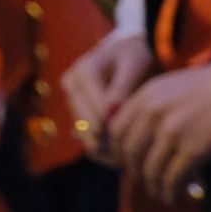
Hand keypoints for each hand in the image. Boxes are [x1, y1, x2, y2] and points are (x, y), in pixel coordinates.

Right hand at [62, 32, 154, 163]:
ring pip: (86, 136)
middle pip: (88, 125)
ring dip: (106, 149)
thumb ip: (122, 86)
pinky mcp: (76, 114)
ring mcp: (72, 102)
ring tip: (131, 156)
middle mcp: (71, 87)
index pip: (97, 108)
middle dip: (111, 140)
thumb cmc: (135, 56)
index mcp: (83, 71)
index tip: (139, 138)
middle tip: (135, 153)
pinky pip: (86, 139)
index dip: (117, 124)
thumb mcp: (134, 63)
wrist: (126, 54)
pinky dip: (103, 150)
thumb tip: (110, 113)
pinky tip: (122, 157)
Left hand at [107, 62, 210, 202]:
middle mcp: (155, 112)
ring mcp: (173, 131)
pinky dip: (170, 193)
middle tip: (147, 180)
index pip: (116, 130)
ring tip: (162, 193)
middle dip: (136, 172)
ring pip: (150, 170)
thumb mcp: (176, 86)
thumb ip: (154, 107)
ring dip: (154, 187)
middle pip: (130, 153)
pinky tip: (174, 197)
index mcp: (148, 94)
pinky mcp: (193, 149)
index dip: (119, 152)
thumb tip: (140, 140)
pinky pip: (172, 180)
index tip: (129, 162)